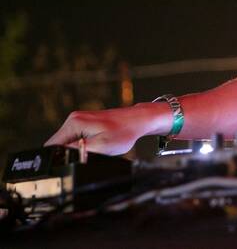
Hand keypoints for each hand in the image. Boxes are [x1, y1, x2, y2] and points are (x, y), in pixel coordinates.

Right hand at [44, 103, 170, 155]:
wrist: (138, 121)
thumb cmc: (124, 132)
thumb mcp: (101, 146)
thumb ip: (79, 152)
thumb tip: (62, 156)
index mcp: (74, 123)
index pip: (52, 146)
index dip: (59, 159)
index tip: (73, 163)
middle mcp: (73, 119)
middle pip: (58, 144)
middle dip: (68, 154)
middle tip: (87, 156)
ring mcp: (79, 120)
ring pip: (67, 142)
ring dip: (76, 150)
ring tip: (94, 150)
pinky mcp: (85, 123)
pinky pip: (76, 138)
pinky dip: (83, 145)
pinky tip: (96, 145)